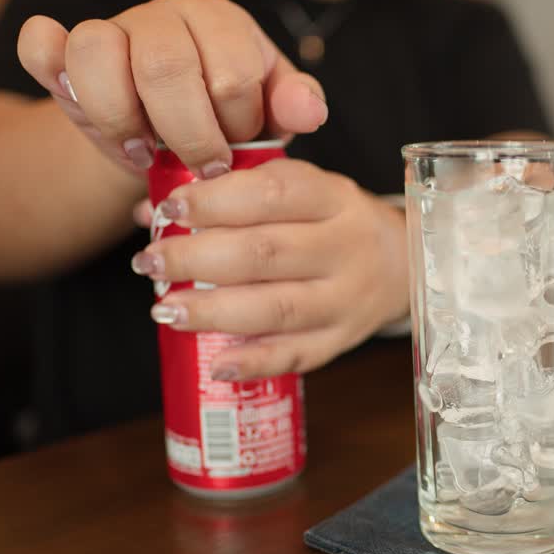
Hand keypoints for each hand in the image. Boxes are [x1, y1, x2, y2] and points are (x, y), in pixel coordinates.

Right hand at [16, 0, 327, 176]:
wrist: (169, 136)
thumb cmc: (224, 118)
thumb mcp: (267, 114)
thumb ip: (293, 106)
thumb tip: (309, 113)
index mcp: (220, 22)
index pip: (232, 72)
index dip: (236, 125)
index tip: (235, 151)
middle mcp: (163, 16)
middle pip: (164, 65)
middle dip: (187, 133)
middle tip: (199, 166)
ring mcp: (110, 30)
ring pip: (97, 50)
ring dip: (122, 118)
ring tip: (145, 151)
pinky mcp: (64, 57)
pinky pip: (40, 44)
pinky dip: (46, 62)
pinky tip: (71, 100)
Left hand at [130, 159, 409, 379]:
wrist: (405, 264)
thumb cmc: (333, 221)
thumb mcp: (301, 191)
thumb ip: (233, 192)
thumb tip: (148, 208)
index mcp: (334, 198)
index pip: (272, 194)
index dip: (216, 201)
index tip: (169, 208)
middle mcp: (346, 247)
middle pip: (266, 253)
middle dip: (197, 259)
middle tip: (149, 262)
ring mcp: (346, 299)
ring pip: (277, 309)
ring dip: (214, 312)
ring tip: (165, 308)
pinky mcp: (342, 340)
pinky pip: (296, 356)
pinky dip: (254, 362)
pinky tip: (215, 363)